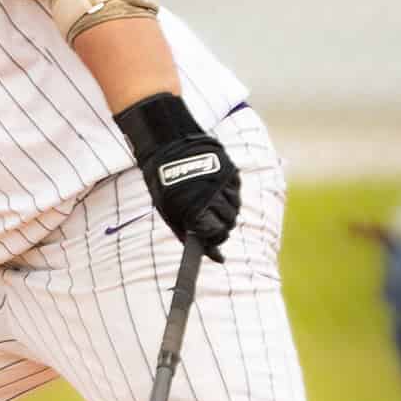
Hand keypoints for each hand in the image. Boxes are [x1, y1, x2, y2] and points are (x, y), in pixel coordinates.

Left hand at [115, 92, 241, 260]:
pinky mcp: (231, 171)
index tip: (208, 240)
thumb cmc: (164, 182)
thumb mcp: (170, 212)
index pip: (217, 234)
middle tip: (210, 225)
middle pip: (229, 223)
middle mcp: (214, 196)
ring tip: (210, 206)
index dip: (213, 240)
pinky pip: (236, 192)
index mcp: (196, 209)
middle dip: (221, 228)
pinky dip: (228, 196)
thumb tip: (214, 256)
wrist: (167, 144)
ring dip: (226, 212)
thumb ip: (189, 233)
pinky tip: (215, 192)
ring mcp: (225, 183)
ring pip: (235, 208)